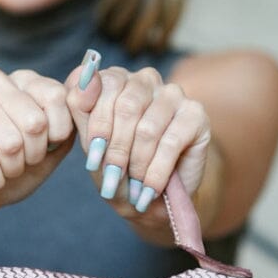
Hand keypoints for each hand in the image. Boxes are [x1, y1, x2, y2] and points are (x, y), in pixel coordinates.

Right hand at [0, 67, 76, 218]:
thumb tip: (89, 87)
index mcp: (23, 81)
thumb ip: (70, 125)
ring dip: (10, 170)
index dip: (55, 135)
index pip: (56, 97)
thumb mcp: (50, 151)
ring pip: (10, 143)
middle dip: (31, 156)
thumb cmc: (12, 169)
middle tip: (18, 163)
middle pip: (34, 122)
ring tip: (0, 169)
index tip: (43, 148)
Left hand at [64, 50, 212, 225]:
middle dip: (117, 151)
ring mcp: (173, 95)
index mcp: (116, 80)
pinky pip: (171, 143)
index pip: (104, 85)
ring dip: (137, 165)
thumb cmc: (119, 170)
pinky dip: (156, 172)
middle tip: (113, 179)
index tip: (93, 161)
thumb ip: (81, 107)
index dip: (98, 127)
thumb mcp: (92, 144)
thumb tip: (85, 75)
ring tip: (134, 188)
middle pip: (127, 106)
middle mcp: (146, 80)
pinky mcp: (196, 115)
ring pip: (148, 128)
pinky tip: (150, 189)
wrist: (152, 202)